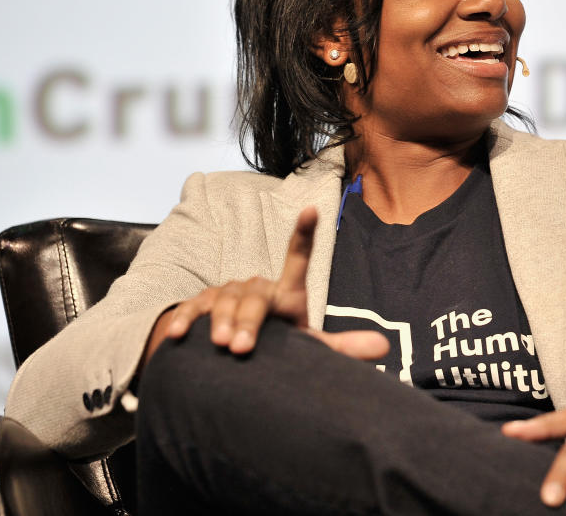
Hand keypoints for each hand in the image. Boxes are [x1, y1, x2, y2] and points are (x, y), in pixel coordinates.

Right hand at [144, 206, 388, 364]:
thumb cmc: (278, 350)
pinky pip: (194, 308)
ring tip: (221, 345)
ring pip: (226, 301)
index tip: (312, 210)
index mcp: (287, 294)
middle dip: (248, 321)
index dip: (304, 234)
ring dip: (222, 323)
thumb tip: (384, 347)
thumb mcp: (308, 350)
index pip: (298, 259)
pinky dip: (187, 321)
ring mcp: (229, 292)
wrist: (235, 356)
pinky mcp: (203, 304)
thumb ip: (341, 349)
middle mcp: (259, 287)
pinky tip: (180, 335)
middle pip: (254, 297)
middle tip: (241, 348)